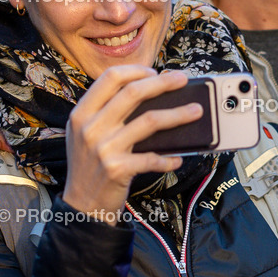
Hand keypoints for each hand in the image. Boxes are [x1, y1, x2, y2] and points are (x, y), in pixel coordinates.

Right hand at [62, 66, 202, 219]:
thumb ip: (105, 113)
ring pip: (150, 121)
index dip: (136, 71)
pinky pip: (153, 158)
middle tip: (182, 80)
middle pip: (133, 93)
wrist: (82, 205)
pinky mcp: (118, 169)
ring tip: (196, 111)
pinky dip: (169, 158)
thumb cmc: (89, 166)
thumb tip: (147, 93)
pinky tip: (178, 158)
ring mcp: (104, 148)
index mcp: (82, 113)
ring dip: (178, 115)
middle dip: (163, 83)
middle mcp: (91, 128)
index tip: (154, 72)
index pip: (110, 78)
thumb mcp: (84, 134)